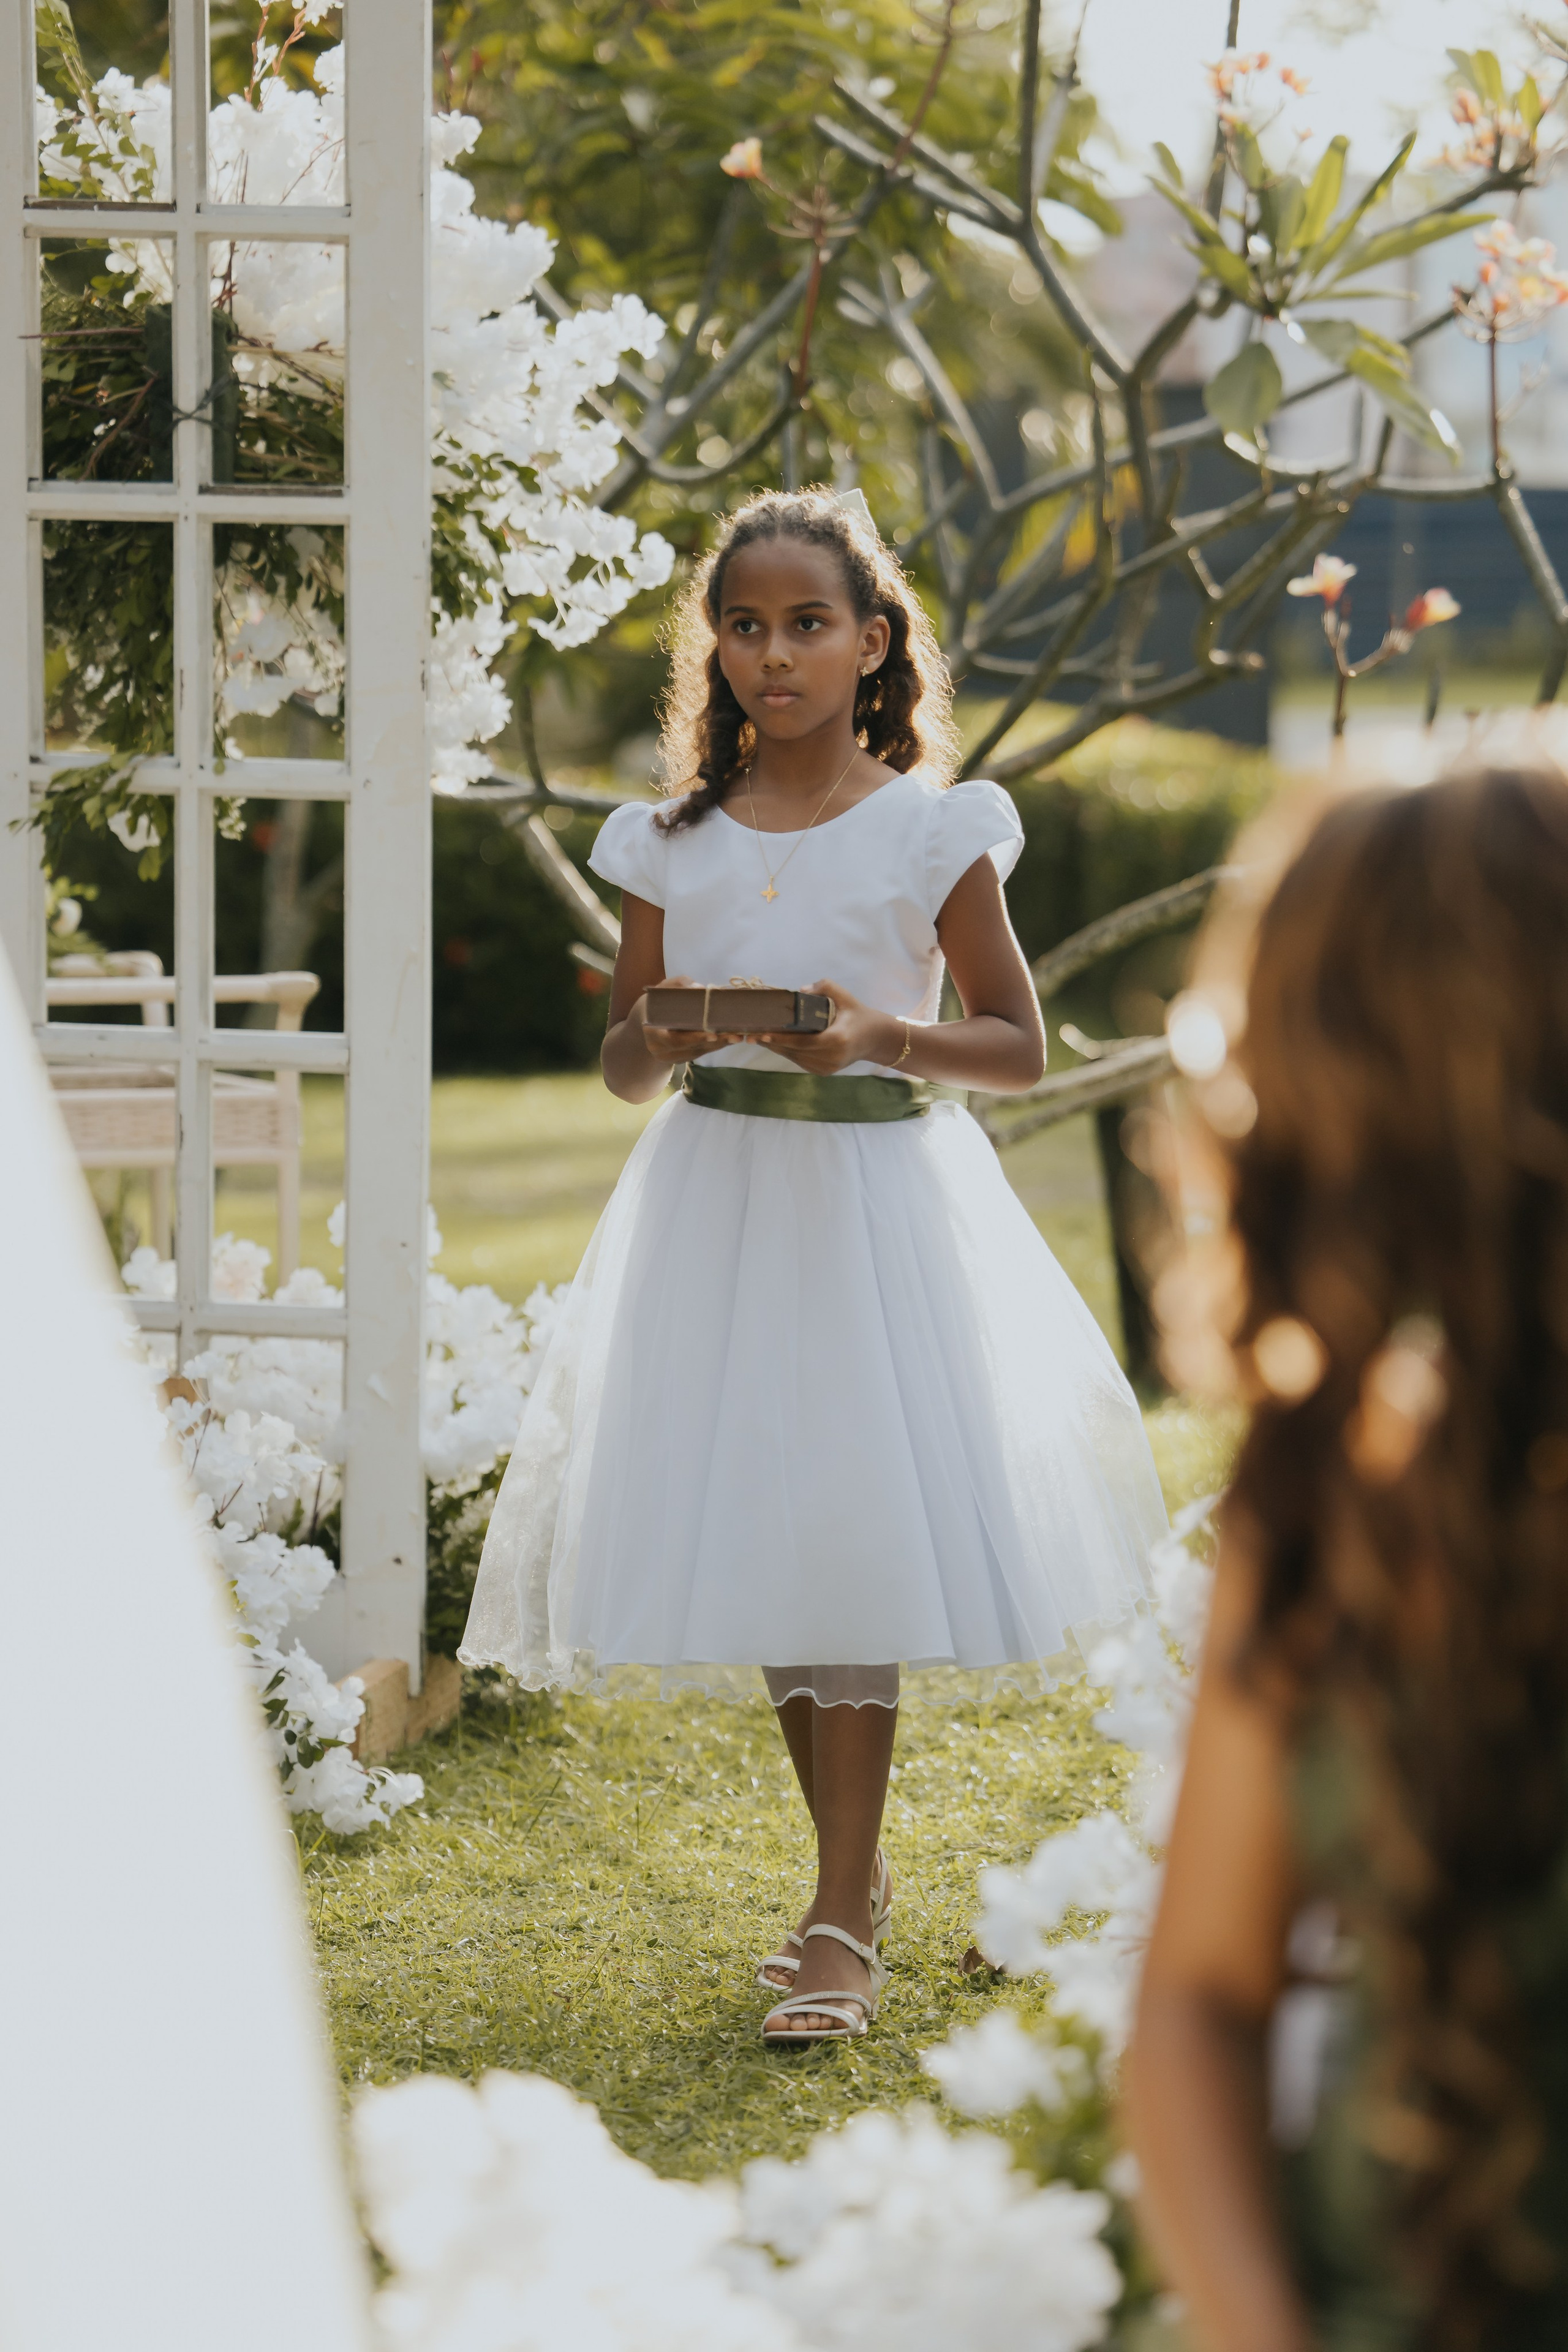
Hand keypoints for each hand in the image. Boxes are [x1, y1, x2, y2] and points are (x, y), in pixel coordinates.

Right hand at [633, 977, 740, 1065]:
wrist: (643, 1025)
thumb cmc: (654, 1004)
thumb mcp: (661, 990)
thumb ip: (679, 985)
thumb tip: (701, 989)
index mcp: (652, 1032)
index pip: (675, 1039)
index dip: (694, 1037)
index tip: (714, 1033)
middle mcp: (659, 1049)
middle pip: (691, 1047)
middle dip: (714, 1041)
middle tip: (735, 1034)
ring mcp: (669, 1057)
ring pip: (698, 1051)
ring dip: (719, 1044)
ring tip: (737, 1035)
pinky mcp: (679, 1060)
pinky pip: (699, 1052)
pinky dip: (714, 1045)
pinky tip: (728, 1037)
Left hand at [755, 979, 902, 1073]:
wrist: (874, 1038)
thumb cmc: (857, 1014)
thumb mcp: (845, 995)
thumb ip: (824, 987)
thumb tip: (799, 991)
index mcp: (837, 1039)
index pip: (803, 1041)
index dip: (781, 1038)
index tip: (762, 1032)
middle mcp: (832, 1057)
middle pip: (795, 1051)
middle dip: (772, 1042)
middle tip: (751, 1034)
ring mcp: (828, 1068)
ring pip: (795, 1058)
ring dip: (777, 1048)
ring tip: (758, 1037)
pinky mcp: (825, 1072)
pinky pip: (801, 1062)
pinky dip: (788, 1053)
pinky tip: (776, 1043)